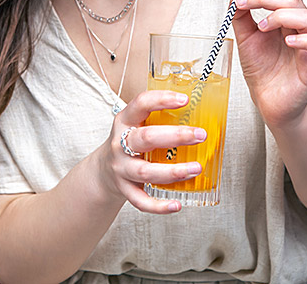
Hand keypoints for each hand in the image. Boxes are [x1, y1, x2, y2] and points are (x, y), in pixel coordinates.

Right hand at [96, 90, 208, 213]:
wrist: (102, 171)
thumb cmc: (129, 144)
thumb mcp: (136, 125)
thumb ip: (160, 119)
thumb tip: (204, 114)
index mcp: (125, 121)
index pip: (140, 104)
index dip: (161, 100)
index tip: (184, 100)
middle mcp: (120, 144)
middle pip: (146, 138)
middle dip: (176, 136)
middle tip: (200, 135)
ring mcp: (121, 168)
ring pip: (146, 171)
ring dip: (173, 171)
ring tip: (196, 168)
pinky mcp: (124, 190)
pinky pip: (141, 201)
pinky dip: (159, 206)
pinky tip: (177, 205)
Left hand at [231, 0, 306, 128]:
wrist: (267, 100)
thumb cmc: (261, 68)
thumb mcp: (245, 37)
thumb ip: (240, 14)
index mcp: (287, 16)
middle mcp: (301, 26)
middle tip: (244, 3)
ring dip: (281, 15)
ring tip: (262, 28)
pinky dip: (305, 40)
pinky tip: (288, 42)